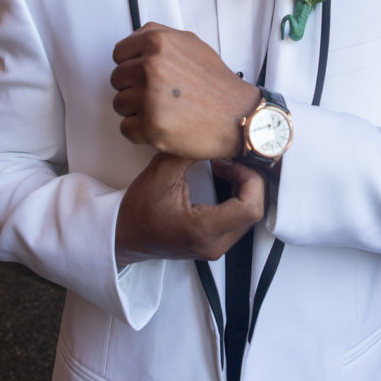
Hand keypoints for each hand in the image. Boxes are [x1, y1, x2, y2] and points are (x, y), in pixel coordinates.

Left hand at [111, 23, 260, 159]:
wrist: (238, 116)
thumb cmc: (217, 84)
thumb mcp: (191, 43)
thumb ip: (159, 37)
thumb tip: (133, 41)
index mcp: (158, 42)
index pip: (119, 53)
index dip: (131, 65)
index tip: (144, 75)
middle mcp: (151, 66)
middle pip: (117, 80)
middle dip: (134, 88)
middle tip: (159, 95)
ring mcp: (149, 96)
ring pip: (119, 104)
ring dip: (137, 111)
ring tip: (164, 110)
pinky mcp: (151, 125)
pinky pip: (126, 128)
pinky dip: (140, 132)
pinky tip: (162, 125)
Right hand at [115, 154, 265, 261]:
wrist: (125, 235)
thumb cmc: (138, 211)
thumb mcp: (160, 173)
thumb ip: (187, 152)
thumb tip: (211, 133)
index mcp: (201, 230)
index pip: (251, 209)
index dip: (251, 179)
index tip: (234, 162)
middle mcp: (213, 245)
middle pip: (255, 210)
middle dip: (248, 179)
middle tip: (229, 161)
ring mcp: (216, 247)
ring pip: (251, 215)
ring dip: (244, 187)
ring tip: (224, 168)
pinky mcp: (216, 243)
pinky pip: (241, 218)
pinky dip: (238, 196)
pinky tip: (224, 180)